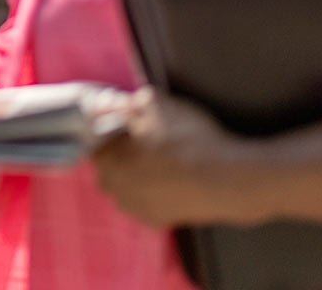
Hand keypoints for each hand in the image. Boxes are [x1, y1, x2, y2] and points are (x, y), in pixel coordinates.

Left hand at [92, 88, 250, 226]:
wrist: (228, 179)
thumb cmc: (188, 138)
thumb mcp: (157, 103)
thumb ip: (129, 101)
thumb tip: (118, 102)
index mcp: (106, 159)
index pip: (94, 142)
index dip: (109, 130)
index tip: (126, 124)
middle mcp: (114, 188)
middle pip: (107, 165)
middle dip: (119, 153)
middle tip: (144, 140)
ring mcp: (134, 208)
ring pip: (124, 185)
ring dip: (135, 174)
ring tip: (160, 160)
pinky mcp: (156, 221)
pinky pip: (144, 202)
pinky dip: (152, 191)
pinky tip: (170, 179)